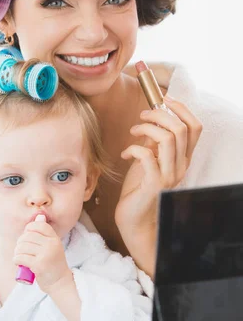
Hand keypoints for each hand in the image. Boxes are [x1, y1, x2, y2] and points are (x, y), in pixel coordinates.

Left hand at [13, 218, 70, 293]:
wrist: (60, 283)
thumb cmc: (53, 264)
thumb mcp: (53, 246)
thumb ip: (45, 234)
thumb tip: (39, 216)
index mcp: (54, 238)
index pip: (38, 226)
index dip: (29, 229)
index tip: (27, 238)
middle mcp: (51, 244)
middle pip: (27, 236)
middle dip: (20, 243)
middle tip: (21, 251)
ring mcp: (45, 254)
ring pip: (22, 247)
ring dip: (17, 252)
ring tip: (20, 257)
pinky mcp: (38, 265)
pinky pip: (20, 257)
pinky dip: (16, 260)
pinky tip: (18, 263)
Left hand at [115, 96, 201, 269]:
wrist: (134, 220)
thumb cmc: (138, 188)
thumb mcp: (149, 160)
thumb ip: (154, 143)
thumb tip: (151, 118)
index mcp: (182, 158)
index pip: (194, 127)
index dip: (181, 108)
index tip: (163, 100)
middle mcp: (180, 166)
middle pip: (180, 128)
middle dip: (159, 115)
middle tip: (142, 117)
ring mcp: (169, 176)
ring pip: (167, 138)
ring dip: (146, 129)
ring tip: (132, 132)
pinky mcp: (154, 184)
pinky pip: (146, 155)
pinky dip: (133, 148)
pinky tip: (125, 154)